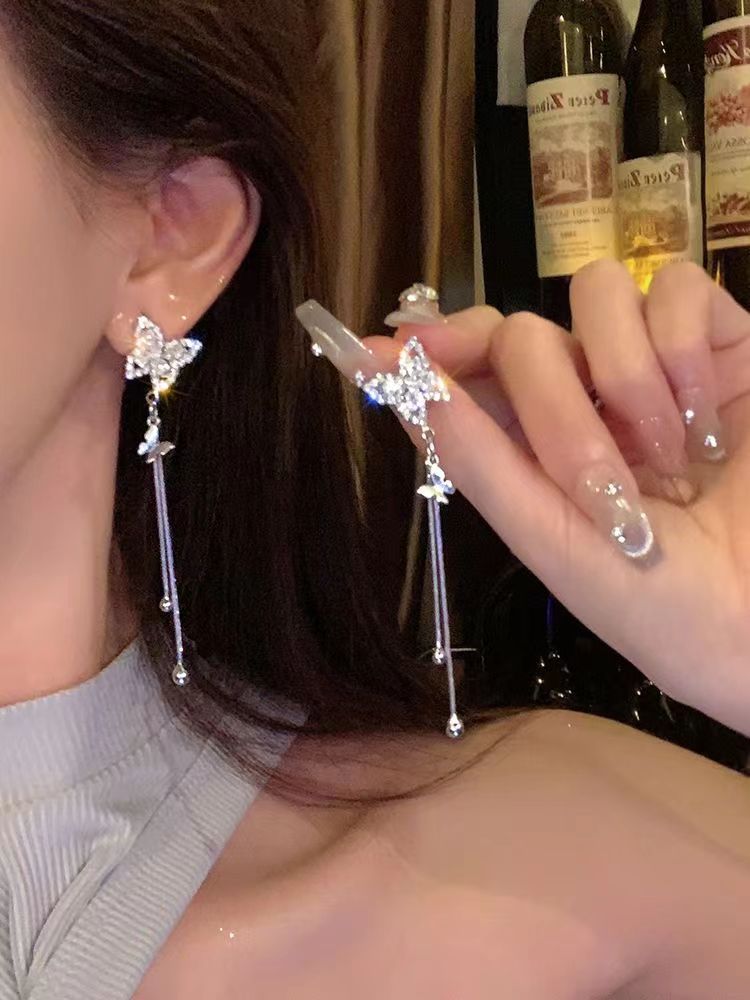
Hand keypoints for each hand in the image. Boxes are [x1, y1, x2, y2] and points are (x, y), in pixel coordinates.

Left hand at [296, 264, 749, 736]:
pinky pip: (678, 287)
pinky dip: (685, 350)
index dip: (425, 353)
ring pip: (597, 293)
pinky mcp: (720, 341)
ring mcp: (651, 361)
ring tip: (674, 458)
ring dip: (626, 381)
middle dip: (554, 408)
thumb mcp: (551, 541)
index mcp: (532, 445)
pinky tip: (709, 419)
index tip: (381, 349)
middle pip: (522, 334)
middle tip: (605, 484)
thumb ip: (477, 460)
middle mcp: (584, 394)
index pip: (466, 372)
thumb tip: (403, 384)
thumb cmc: (661, 603)